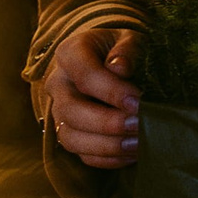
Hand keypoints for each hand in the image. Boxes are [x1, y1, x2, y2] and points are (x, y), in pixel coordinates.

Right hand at [47, 27, 141, 168]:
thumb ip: (127, 49)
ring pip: (71, 138)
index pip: (84, 75)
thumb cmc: (121, 48)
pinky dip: (107, 159)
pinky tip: (133, 154)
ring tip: (138, 145)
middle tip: (139, 126)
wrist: (108, 59)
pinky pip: (82, 155)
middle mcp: (58, 84)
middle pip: (72, 111)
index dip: (110, 91)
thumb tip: (121, 68)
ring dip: (106, 146)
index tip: (137, 101)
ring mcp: (60, 112)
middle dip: (108, 123)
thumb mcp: (128, 38)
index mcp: (70, 54)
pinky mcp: (71, 133)